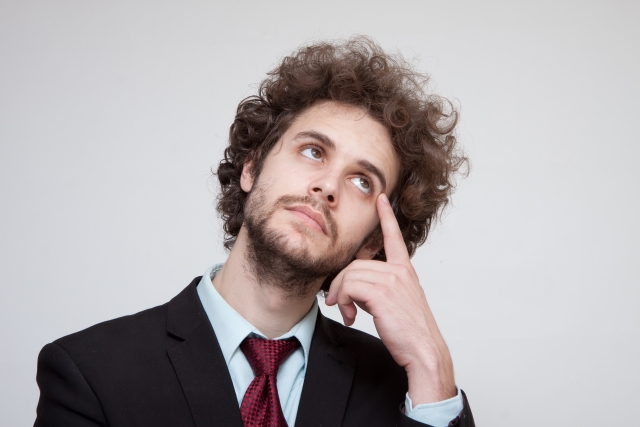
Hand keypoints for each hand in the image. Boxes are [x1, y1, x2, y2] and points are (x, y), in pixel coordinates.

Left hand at [325, 193, 455, 403]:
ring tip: (346, 313)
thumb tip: (354, 290)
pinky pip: (349, 286)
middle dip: (339, 284)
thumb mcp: (396, 304)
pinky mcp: (382, 292)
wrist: (423, 351)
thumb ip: (378, 289)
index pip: (394, 238)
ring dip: (340, 295)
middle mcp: (399, 271)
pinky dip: (343, 301)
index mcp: (405, 271)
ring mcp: (392, 280)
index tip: (381, 200)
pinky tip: (350, 315)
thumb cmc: (410, 333)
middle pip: (354, 264)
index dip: (386, 217)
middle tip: (338, 304)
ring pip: (349, 275)